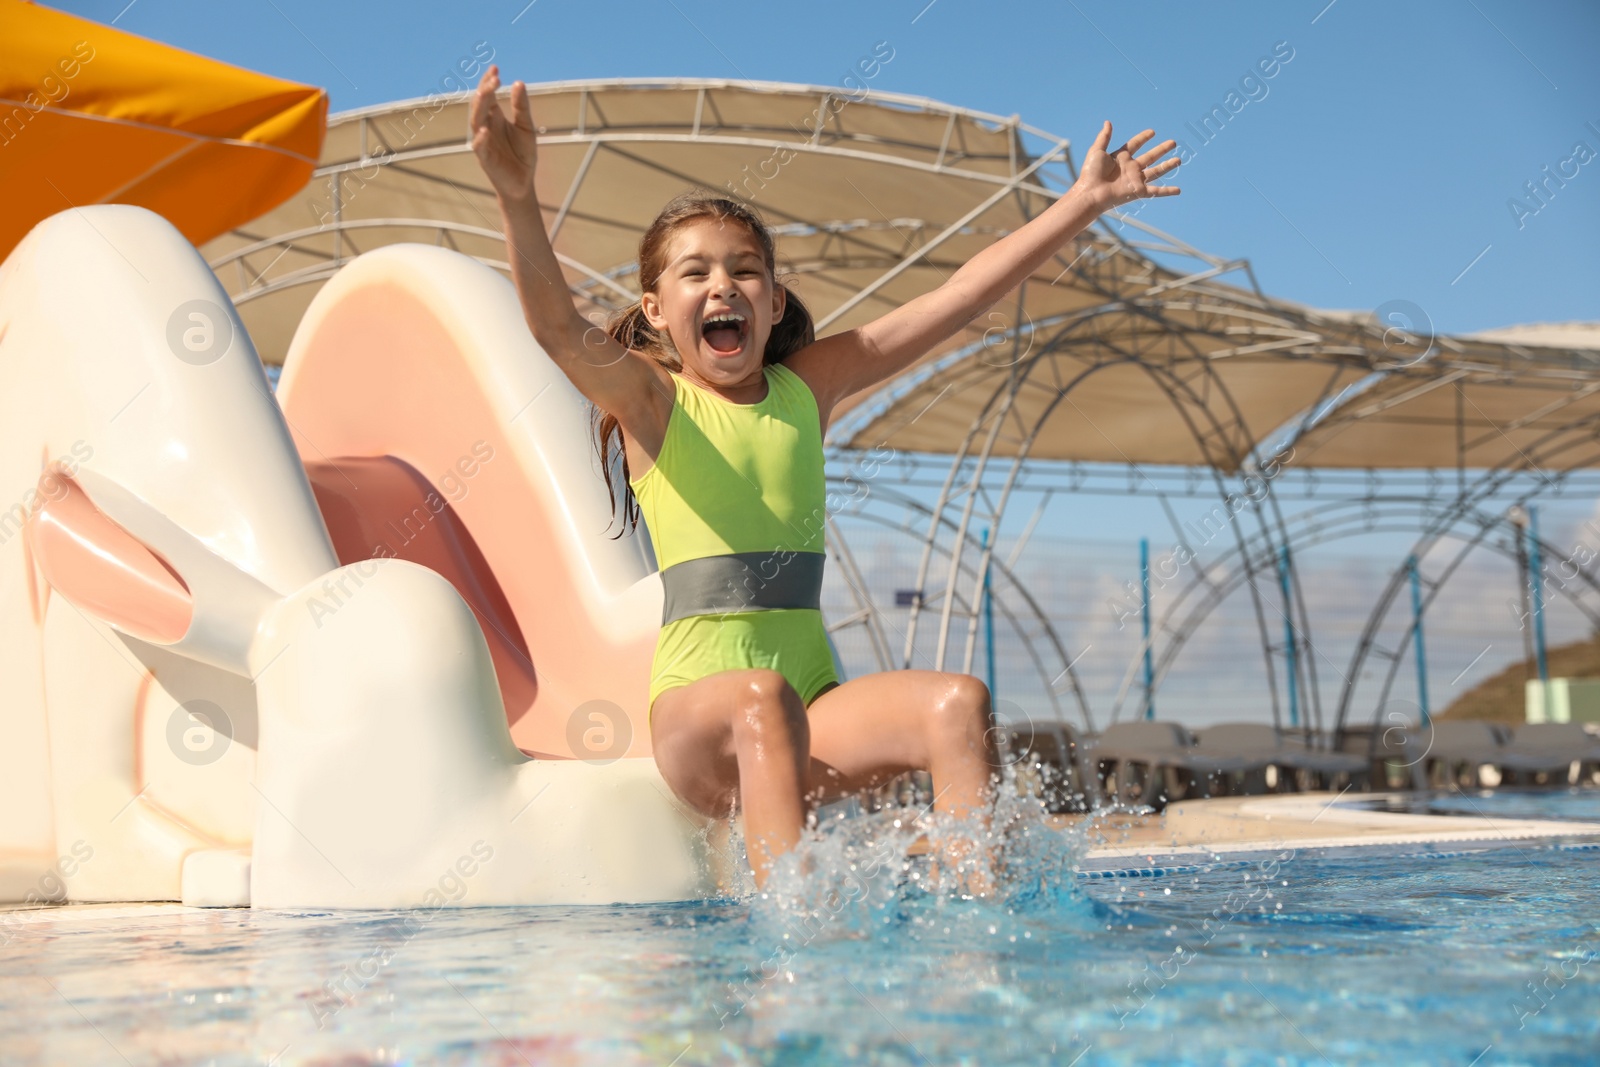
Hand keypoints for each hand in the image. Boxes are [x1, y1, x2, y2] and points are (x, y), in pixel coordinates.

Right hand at [470, 65, 537, 203]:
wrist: (523, 183)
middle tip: (494, 78)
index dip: (489, 82)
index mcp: (494, 118)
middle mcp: (486, 127)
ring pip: (476, 122)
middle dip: (485, 90)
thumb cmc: (522, 155)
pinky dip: (480, 140)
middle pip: (480, 105)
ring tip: (487, 92)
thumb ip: (522, 107)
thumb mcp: (526, 128)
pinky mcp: (485, 159)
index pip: (488, 96)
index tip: (495, 68)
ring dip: (480, 107)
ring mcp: (483, 142)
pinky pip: (479, 148)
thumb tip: (519, 83)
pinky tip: (484, 131)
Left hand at [1072, 121, 1180, 211]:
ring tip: (1179, 160)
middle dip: (1162, 149)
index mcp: (1121, 158)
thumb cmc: (1090, 173)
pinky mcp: (1138, 191)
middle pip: (1150, 156)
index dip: (1144, 138)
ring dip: (1168, 166)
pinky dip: (1167, 191)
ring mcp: (1135, 180)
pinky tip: (1178, 190)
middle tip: (1173, 142)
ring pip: (1156, 171)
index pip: (1135, 145)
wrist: (1090, 193)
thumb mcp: (1097, 151)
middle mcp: (1130, 168)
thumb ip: (1104, 137)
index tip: (1152, 132)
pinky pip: (1156, 191)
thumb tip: (1108, 122)